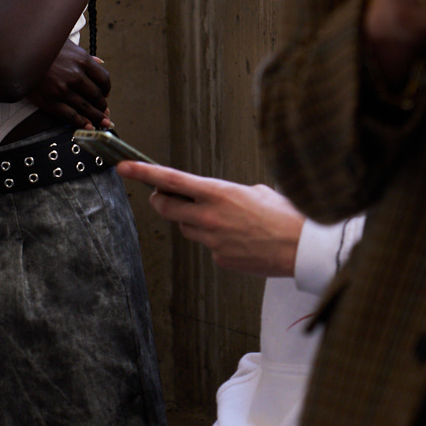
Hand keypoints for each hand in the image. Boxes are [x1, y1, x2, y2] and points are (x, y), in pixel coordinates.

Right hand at [32, 37, 111, 128]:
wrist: (18, 56)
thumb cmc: (42, 48)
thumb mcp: (66, 44)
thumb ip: (83, 55)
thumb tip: (99, 61)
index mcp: (82, 60)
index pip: (103, 79)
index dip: (106, 89)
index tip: (105, 93)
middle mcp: (75, 76)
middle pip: (97, 96)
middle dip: (102, 106)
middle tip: (105, 111)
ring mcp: (63, 90)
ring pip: (86, 108)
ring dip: (97, 117)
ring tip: (103, 122)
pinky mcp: (50, 102)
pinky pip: (70, 116)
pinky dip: (82, 123)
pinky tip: (88, 126)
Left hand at [116, 162, 305, 277]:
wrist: (302, 247)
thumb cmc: (284, 215)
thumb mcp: (254, 190)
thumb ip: (225, 192)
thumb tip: (215, 196)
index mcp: (218, 192)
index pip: (170, 180)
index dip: (143, 173)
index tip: (124, 167)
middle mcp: (209, 216)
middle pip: (165, 207)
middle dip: (160, 200)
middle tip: (163, 195)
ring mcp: (212, 240)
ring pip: (186, 228)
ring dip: (193, 221)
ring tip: (223, 219)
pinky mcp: (219, 259)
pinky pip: (207, 246)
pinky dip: (216, 240)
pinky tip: (238, 238)